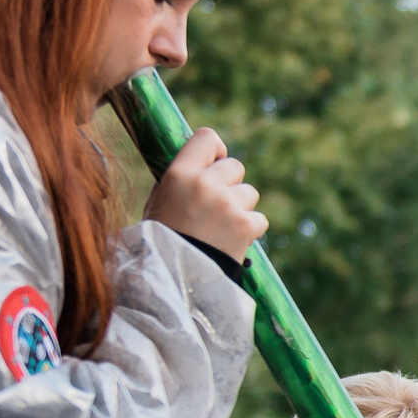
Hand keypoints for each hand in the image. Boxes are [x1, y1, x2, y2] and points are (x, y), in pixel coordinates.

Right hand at [144, 125, 265, 261]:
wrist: (174, 280)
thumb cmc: (161, 241)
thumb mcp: (158, 203)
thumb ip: (179, 179)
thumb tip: (200, 163)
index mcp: (179, 174)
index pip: (207, 138)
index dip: (215, 151)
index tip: (213, 164)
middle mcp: (205, 184)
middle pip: (235, 166)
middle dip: (229, 184)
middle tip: (215, 207)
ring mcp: (228, 205)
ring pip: (250, 192)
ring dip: (240, 207)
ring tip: (221, 228)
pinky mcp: (245, 226)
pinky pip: (259, 218)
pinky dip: (249, 229)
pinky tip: (232, 241)